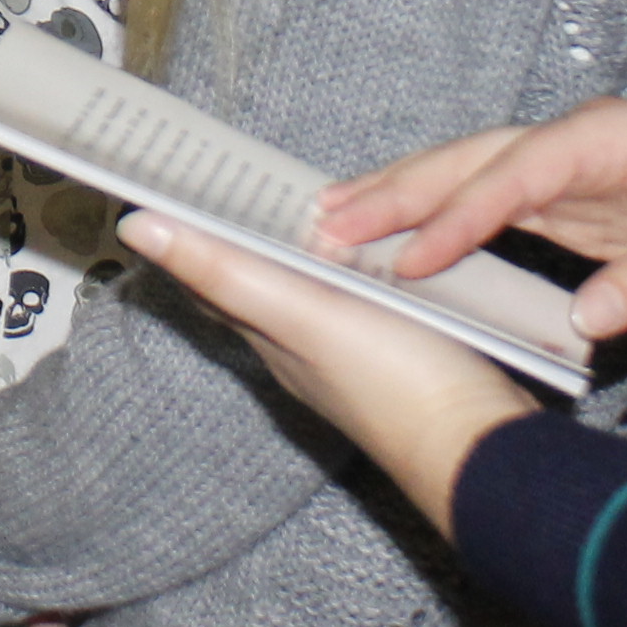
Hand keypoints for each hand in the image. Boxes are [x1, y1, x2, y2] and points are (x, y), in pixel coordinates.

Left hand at [117, 212, 537, 536]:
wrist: (487, 452)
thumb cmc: (400, 387)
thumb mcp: (305, 314)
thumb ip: (227, 271)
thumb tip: (140, 228)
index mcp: (272, 333)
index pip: (208, 272)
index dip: (186, 226)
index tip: (170, 178)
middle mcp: (302, 346)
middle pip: (254, 277)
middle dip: (238, 228)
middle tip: (229, 174)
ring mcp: (352, 354)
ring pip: (307, 288)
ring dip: (297, 245)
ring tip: (296, 199)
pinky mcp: (402, 353)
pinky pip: (359, 298)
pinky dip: (350, 266)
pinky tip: (371, 252)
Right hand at [317, 99, 626, 343]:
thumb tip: (586, 320)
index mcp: (608, 137)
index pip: (515, 173)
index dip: (459, 215)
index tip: (410, 256)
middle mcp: (577, 144)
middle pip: (470, 160)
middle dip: (397, 191)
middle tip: (325, 222)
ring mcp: (571, 170)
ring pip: (470, 178)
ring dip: (405, 200)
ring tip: (334, 222)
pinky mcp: (574, 202)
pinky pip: (493, 209)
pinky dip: (444, 222)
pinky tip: (404, 243)